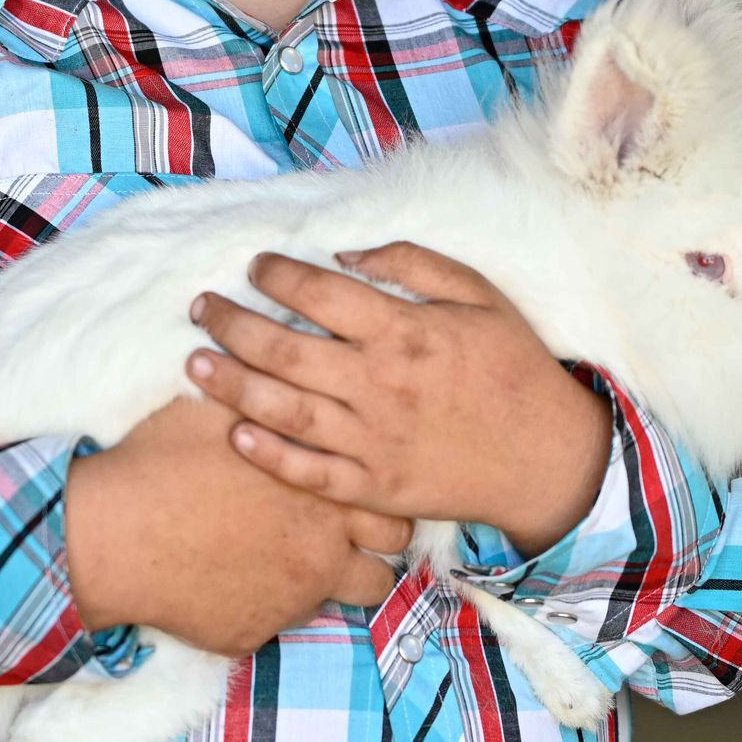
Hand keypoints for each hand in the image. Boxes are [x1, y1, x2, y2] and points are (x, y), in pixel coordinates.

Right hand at [63, 392, 415, 656]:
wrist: (113, 536)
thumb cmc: (162, 463)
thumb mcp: (214, 409)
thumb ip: (258, 392)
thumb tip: (269, 360)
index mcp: (320, 481)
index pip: (388, 489)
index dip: (378, 484)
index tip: (359, 478)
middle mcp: (324, 543)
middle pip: (392, 544)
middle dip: (378, 534)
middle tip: (349, 521)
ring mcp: (296, 595)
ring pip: (362, 594)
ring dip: (344, 576)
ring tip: (311, 557)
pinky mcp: (258, 633)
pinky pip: (289, 623)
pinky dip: (275, 604)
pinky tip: (245, 581)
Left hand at [185, 242, 613, 556]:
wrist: (549, 457)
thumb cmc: (513, 367)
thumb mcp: (480, 296)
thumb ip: (413, 265)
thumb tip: (345, 253)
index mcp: (405, 331)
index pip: (321, 292)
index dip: (278, 274)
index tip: (255, 266)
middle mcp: (381, 384)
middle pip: (285, 349)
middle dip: (232, 323)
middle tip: (201, 307)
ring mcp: (375, 441)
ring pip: (285, 410)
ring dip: (232, 384)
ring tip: (193, 363)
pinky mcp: (375, 488)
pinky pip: (311, 474)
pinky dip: (269, 456)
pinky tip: (235, 434)